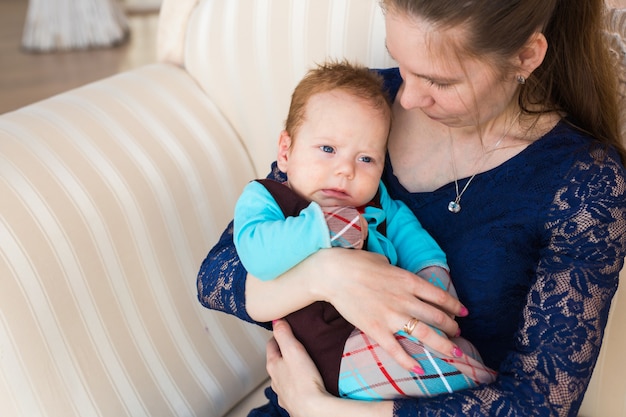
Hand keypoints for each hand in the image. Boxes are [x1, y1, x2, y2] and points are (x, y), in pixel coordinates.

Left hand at [267, 319, 392, 416]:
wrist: (313, 409)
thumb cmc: (304, 381)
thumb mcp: (293, 350)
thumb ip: (284, 334)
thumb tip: (276, 320)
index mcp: (273, 365)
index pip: (271, 344)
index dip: (278, 335)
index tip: (285, 329)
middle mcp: (275, 381)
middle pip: (277, 361)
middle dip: (284, 353)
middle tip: (296, 346)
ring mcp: (284, 393)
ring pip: (284, 377)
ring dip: (290, 371)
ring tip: (302, 365)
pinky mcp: (294, 403)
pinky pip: (293, 390)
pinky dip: (297, 385)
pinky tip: (306, 384)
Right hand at [312, 249, 466, 371]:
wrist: (333, 273)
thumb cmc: (357, 263)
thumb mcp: (384, 261)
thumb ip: (397, 272)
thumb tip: (401, 278)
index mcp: (408, 281)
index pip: (440, 296)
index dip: (455, 306)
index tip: (463, 313)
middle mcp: (405, 299)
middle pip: (437, 317)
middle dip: (452, 327)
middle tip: (458, 334)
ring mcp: (391, 315)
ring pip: (425, 334)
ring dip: (442, 344)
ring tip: (453, 352)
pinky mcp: (376, 329)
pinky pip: (396, 349)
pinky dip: (409, 361)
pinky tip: (419, 368)